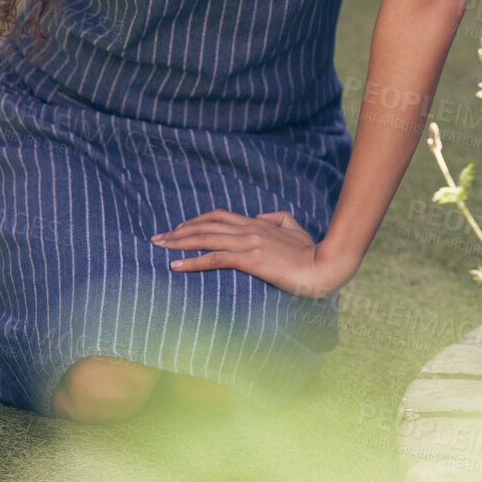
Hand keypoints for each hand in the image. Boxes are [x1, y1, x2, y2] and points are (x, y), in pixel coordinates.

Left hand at [150, 209, 357, 298]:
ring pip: (206, 238)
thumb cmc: (311, 251)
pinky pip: (215, 258)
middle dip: (178, 231)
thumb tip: (261, 215)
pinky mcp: (251, 259)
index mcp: (257, 223)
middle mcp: (249, 229)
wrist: (324, 266)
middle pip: (206, 224)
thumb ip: (277, 217)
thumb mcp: (294, 227)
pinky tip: (176, 266)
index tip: (179, 229)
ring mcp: (249, 243)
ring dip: (179, 242)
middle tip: (157, 238)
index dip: (196, 221)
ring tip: (160, 247)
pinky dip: (193, 261)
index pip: (219, 217)